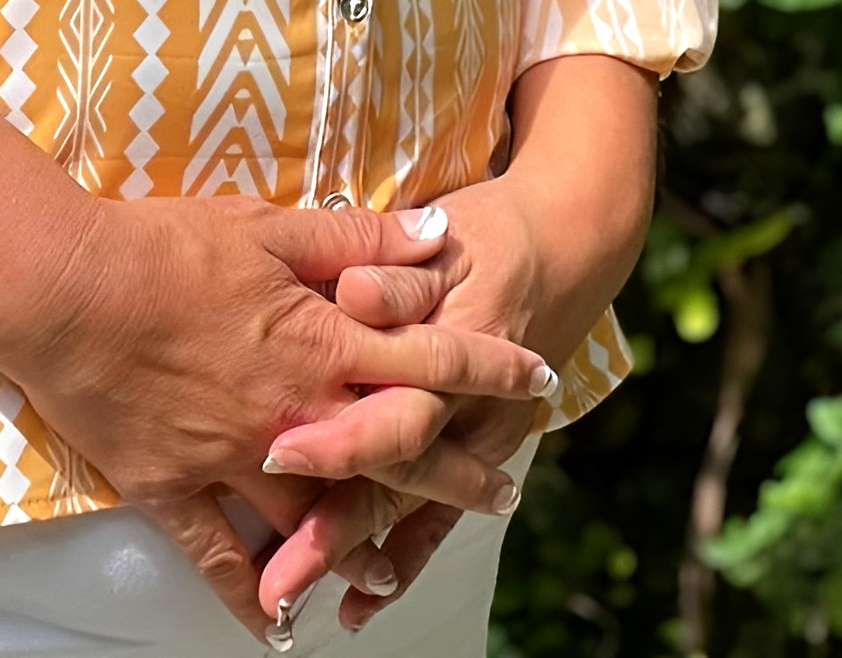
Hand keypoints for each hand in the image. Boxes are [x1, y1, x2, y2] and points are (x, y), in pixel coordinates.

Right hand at [0, 123, 532, 646]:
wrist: (63, 285)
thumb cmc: (163, 242)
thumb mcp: (268, 224)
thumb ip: (357, 236)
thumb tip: (440, 234)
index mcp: (319, 341)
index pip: (427, 358)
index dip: (487, 367)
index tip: (537, 377)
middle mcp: (292, 413)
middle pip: (393, 451)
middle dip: (453, 471)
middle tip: (499, 491)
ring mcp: (233, 460)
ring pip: (317, 518)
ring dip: (364, 542)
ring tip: (401, 561)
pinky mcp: (174, 489)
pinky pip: (221, 560)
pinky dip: (252, 597)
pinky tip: (280, 624)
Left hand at [253, 58, 660, 632]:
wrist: (568, 249)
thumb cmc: (490, 238)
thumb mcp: (444, 241)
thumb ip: (398, 273)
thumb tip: (357, 293)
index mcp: (450, 354)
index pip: (390, 413)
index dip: (335, 440)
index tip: (276, 459)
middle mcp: (464, 412)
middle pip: (389, 482)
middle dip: (328, 532)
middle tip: (273, 577)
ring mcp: (473, 440)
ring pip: (405, 510)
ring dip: (351, 558)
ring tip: (289, 600)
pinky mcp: (474, 452)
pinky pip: (434, 519)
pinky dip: (398, 560)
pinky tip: (360, 604)